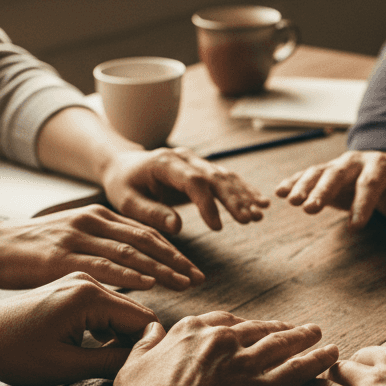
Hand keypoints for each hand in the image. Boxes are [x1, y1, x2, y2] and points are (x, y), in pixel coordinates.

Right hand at [0, 206, 204, 290]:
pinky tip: (150, 284)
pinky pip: (102, 264)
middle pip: (146, 240)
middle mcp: (92, 221)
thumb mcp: (71, 243)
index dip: (174, 252)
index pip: (146, 233)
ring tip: (185, 284)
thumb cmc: (28, 253)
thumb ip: (100, 251)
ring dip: (162, 269)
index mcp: (98, 217)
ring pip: (130, 252)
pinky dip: (129, 274)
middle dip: (176, 260)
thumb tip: (132, 271)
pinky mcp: (60, 256)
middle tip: (200, 279)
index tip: (194, 271)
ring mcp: (76, 237)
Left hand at [0, 273, 157, 385]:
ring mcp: (79, 281)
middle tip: (127, 371)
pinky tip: (96, 349)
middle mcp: (88, 280)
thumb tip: (144, 361)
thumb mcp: (67, 366)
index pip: (143, 320)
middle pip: (135, 313)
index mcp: (90, 296)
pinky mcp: (71, 288)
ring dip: (122, 337)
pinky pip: (104, 307)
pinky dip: (108, 328)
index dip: (148, 348)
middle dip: (136, 342)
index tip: (141, 371)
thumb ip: (112, 363)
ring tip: (110, 363)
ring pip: (120, 311)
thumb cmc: (13, 352)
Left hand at [102, 147, 269, 234]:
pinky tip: (260, 203)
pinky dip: (244, 191)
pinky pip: (227, 179)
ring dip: (244, 196)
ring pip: (225, 177)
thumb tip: (176, 227)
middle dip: (234, 199)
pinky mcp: (204, 170)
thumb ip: (151, 213)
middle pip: (215, 177)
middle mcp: (185, 158)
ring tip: (259, 215)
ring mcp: (197, 162)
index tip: (217, 228)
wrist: (125, 167)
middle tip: (249, 220)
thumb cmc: (124, 186)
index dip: (207, 203)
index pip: (192, 181)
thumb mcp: (127, 202)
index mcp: (164, 163)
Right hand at [113, 312, 338, 385]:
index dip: (241, 325)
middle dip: (277, 327)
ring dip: (303, 336)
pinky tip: (331, 354)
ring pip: (281, 343)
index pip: (224, 320)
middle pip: (257, 329)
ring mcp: (245, 363)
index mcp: (192, 331)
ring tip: (318, 333)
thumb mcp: (133, 365)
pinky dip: (317, 359)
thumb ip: (146, 343)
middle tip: (293, 328)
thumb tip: (151, 329)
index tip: (250, 327)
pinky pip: (298, 369)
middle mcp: (222, 340)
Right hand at [275, 150, 385, 229]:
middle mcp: (354, 162)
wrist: (381, 161)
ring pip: (318, 172)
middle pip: (337, 174)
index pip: (369, 185)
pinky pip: (305, 174)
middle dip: (323, 191)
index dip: (362, 205)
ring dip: (303, 186)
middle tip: (310, 209)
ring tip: (291, 202)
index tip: (354, 227)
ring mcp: (336, 164)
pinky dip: (292, 182)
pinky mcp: (323, 170)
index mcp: (379, 167)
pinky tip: (279, 192)